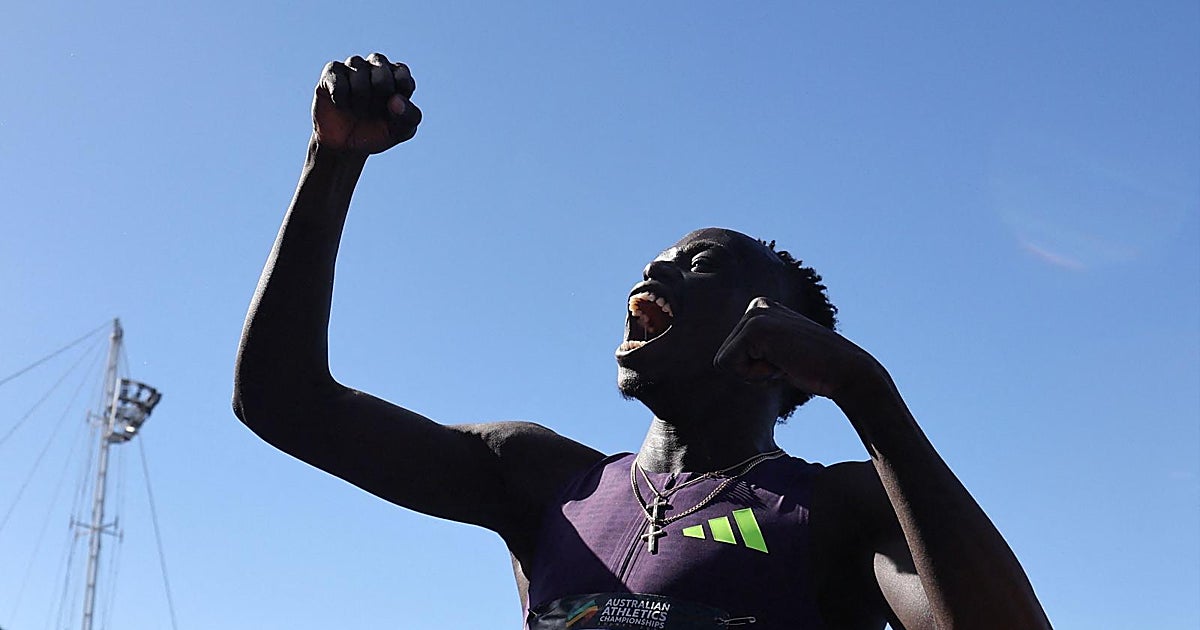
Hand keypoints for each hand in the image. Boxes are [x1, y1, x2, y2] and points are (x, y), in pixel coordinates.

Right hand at [312, 53, 421, 154]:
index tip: (391, 111)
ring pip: (358, 72)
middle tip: (372, 111)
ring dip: (359, 98)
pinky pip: (337, 78)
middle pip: (381, 72)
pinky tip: (340, 105)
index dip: (396, 98)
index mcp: (397, 76)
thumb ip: (409, 117)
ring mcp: (354, 67)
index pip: (402, 75)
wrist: (345, 145)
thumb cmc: (377, 133)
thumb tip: (396, 100)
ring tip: (356, 109)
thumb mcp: (400, 131)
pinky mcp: (332, 71)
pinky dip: (340, 98)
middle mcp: (376, 66)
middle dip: (377, 98)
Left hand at [714, 297, 878, 400]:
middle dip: (752, 372)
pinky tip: (783, 363)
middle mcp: (756, 306)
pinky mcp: (755, 328)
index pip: (729, 354)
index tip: (785, 362)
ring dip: (754, 374)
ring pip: (724, 362)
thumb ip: (756, 353)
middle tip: (786, 364)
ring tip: (785, 362)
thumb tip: (721, 363)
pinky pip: (730, 364)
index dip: (754, 370)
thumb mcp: (779, 355)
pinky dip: (755, 375)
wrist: (844, 371)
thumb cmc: (813, 370)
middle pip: (723, 358)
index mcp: (760, 309)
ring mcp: (755, 314)